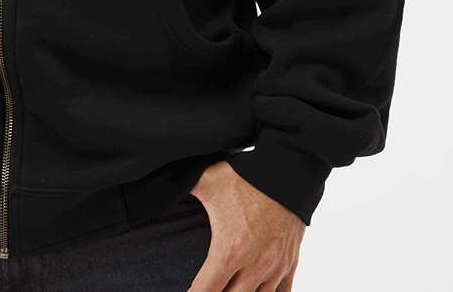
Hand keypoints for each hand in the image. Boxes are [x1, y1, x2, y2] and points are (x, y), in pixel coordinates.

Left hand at [185, 159, 304, 291]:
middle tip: (208, 289)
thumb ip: (185, 187)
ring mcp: (274, 268)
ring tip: (229, 290)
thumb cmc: (247, 177)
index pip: (206, 291)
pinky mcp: (290, 264)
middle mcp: (254, 266)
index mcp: (229, 251)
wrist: (288, 173)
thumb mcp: (209, 180)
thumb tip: (162, 185)